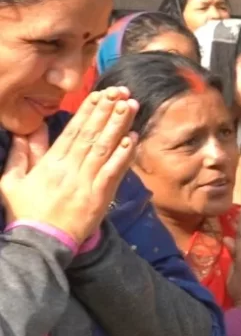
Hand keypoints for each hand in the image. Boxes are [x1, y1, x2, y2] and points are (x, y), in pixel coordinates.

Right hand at [1, 87, 137, 242]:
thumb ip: (21, 155)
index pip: (72, 131)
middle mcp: (70, 169)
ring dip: (119, 125)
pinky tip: (133, 138)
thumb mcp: (12, 181)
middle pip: (91, 134)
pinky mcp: (99, 196)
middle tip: (121, 92)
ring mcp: (86, 182)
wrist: (41, 243)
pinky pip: (114, 171)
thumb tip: (27, 131)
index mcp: (50, 163)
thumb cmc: (26, 213)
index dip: (88, 111)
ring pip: (105, 148)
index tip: (99, 94)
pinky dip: (124, 154)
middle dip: (107, 111)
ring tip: (130, 106)